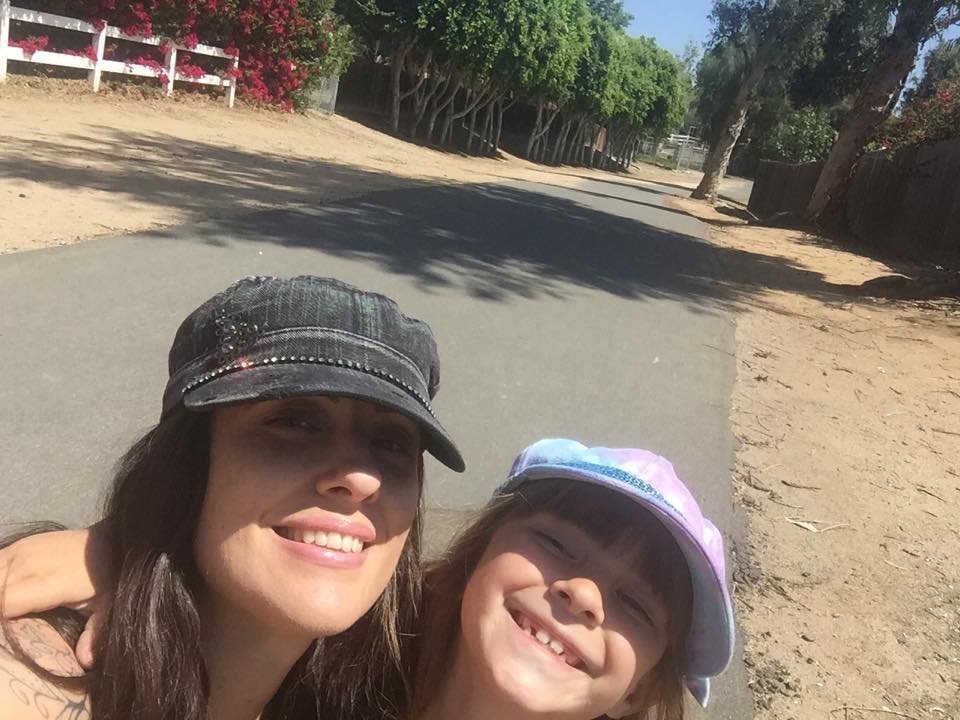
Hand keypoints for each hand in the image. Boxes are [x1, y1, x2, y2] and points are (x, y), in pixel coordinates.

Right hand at [0, 522, 115, 668]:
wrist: (108, 541)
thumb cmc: (105, 578)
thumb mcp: (106, 606)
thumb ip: (95, 633)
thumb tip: (87, 662)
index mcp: (49, 582)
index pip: (6, 603)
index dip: (2, 623)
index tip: (7, 638)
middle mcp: (29, 564)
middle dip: (0, 613)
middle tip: (8, 629)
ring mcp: (21, 551)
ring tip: (7, 616)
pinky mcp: (17, 546)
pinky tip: (4, 596)